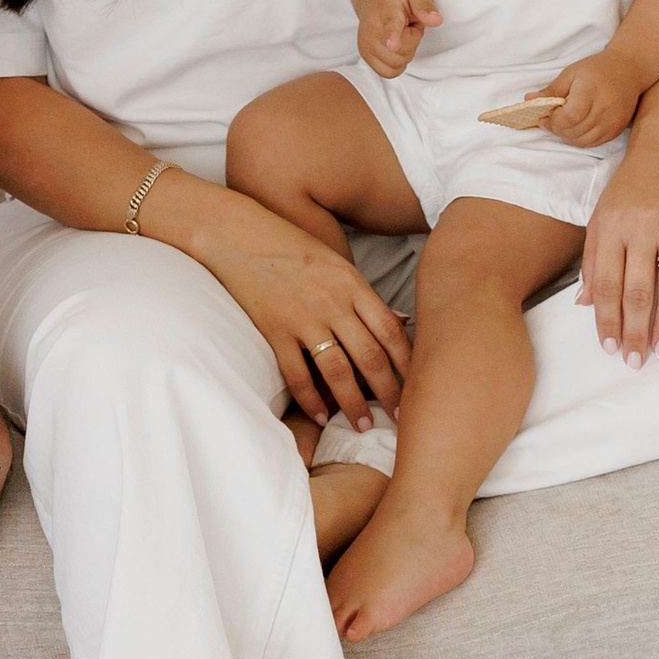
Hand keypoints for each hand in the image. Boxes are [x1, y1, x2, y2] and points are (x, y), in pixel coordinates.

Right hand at [174, 185, 411, 428]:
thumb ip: (366, 296)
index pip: (391, 331)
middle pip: (370, 356)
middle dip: (389, 392)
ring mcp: (303, 318)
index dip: (409, 364)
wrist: (238, 233)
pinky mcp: (274, 330)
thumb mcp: (336, 262)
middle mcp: (333, 303)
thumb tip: (402, 323)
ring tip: (364, 425)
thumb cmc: (290, 245)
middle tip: (401, 419)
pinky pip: (297, 374)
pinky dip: (310, 399)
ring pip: (337, 371)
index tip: (421, 387)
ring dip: (353, 403)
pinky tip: (319, 415)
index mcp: (353, 284)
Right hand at [356, 0, 442, 78]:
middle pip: (403, 50)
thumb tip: (436, 20)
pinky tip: (395, 48)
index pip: (391, 26)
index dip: (392, 36)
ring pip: (397, 63)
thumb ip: (425, 6)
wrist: (373, 2)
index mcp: (386, 11)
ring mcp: (366, 45)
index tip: (392, 44)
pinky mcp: (366, 56)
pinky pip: (389, 72)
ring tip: (401, 35)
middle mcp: (371, 29)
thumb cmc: (396, 0)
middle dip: (413, 40)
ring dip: (405, 52)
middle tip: (408, 26)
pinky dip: (397, 64)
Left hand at [537, 44, 640, 148]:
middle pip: (575, 130)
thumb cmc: (596, 69)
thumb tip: (528, 100)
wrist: (629, 70)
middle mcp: (605, 108)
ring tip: (562, 123)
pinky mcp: (617, 130)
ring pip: (583, 140)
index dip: (554, 121)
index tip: (544, 117)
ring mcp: (613, 121)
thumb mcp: (571, 73)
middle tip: (549, 120)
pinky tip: (575, 128)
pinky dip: (580, 139)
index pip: (570, 116)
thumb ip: (551, 90)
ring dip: (567, 136)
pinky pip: (593, 143)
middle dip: (557, 129)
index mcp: (591, 91)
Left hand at [578, 125, 658, 365]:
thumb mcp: (602, 214)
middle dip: (635, 332)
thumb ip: (593, 259)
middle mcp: (642, 226)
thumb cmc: (633, 183)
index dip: (607, 320)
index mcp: (611, 226)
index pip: (607, 284)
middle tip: (636, 361)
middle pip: (637, 291)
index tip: (610, 349)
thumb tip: (585, 304)